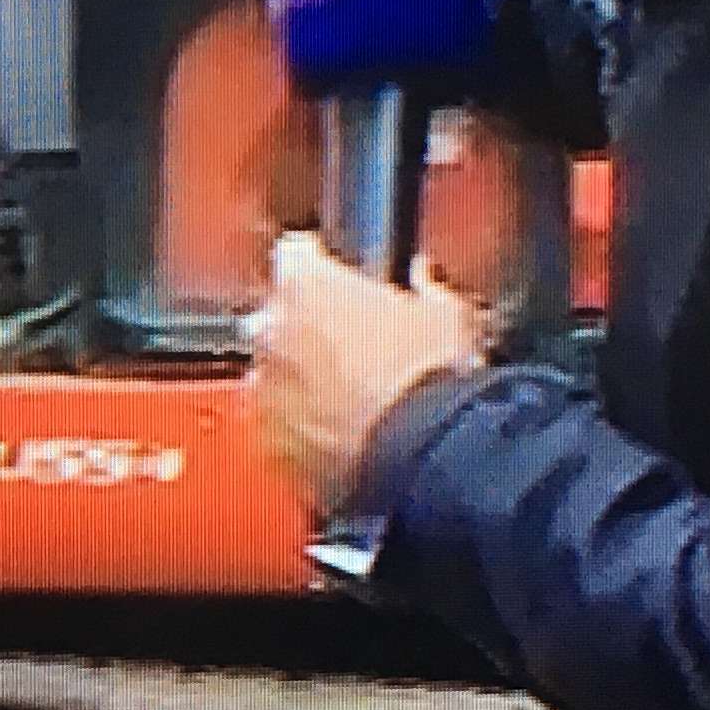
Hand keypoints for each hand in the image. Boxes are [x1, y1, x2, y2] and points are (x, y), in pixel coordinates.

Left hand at [251, 232, 483, 507]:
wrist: (424, 456)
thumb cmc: (431, 378)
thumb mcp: (446, 315)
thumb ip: (424, 289)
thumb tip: (423, 280)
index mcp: (305, 282)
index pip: (294, 253)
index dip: (319, 265)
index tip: (337, 277)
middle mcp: (270, 330)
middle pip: (274, 316)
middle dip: (304, 328)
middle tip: (351, 346)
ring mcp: (263, 389)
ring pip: (270, 374)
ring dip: (298, 380)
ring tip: (348, 399)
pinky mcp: (267, 442)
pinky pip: (276, 426)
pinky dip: (297, 429)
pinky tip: (338, 435)